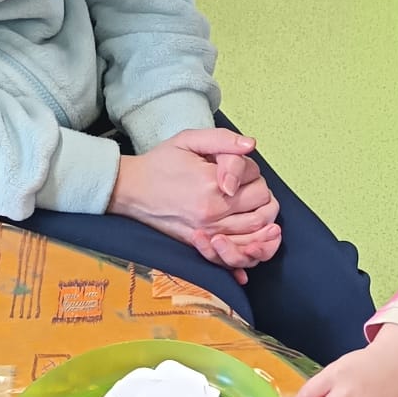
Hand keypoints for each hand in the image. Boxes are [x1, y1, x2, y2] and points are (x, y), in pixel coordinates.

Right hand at [109, 129, 281, 281]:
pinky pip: (235, 256)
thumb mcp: (189, 140)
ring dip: (266, 226)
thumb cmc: (160, 163)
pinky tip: (256, 242)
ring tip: (263, 213)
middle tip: (253, 188)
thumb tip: (251, 146)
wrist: (132, 190)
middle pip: (262, 212)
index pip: (257, 184)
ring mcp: (207, 233)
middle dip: (265, 199)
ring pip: (255, 236)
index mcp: (212, 186)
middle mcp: (213, 214)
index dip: (255, 174)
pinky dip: (251, 251)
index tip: (240, 168)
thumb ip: (223, 140)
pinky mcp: (201, 245)